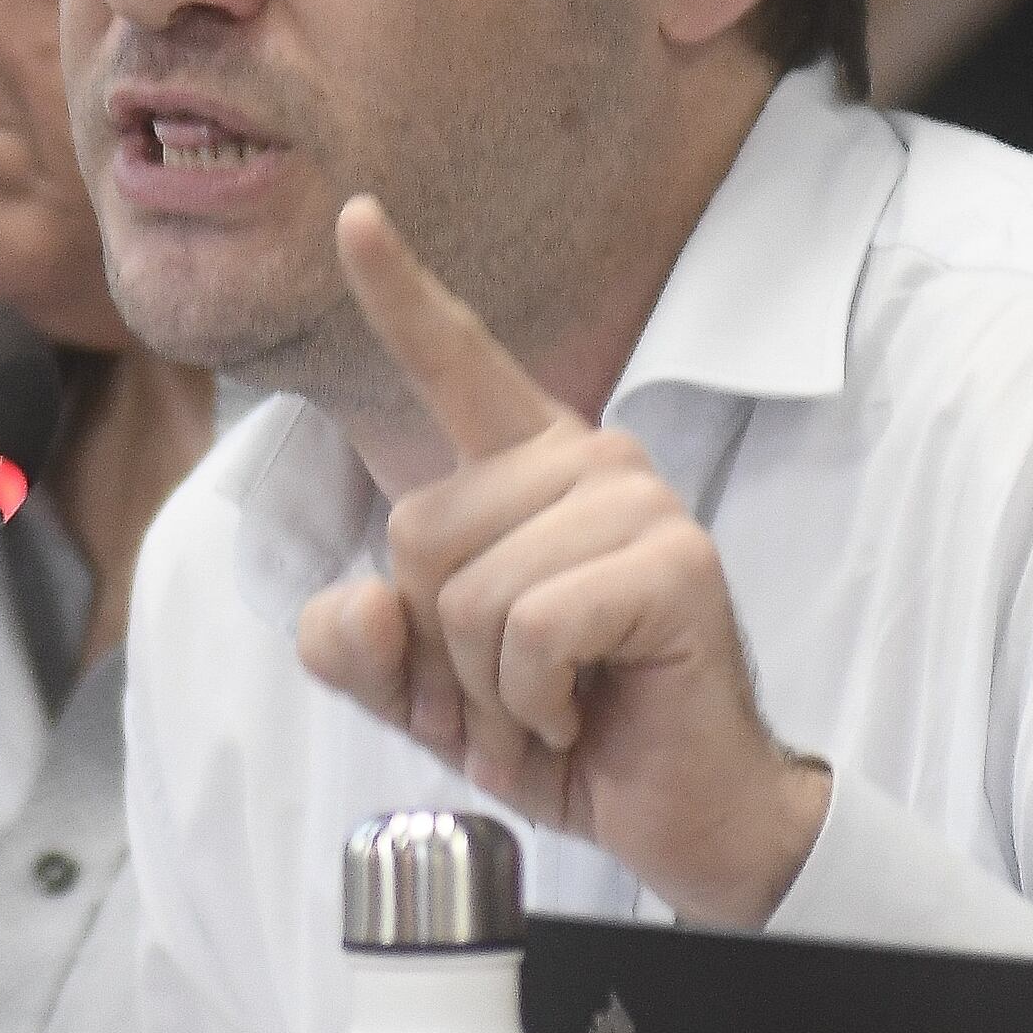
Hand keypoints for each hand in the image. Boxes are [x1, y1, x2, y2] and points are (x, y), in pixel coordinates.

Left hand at [293, 199, 827, 923]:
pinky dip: (534, 701)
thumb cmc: (564, 733)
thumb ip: (361, 653)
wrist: (678, 816)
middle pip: (418, 529)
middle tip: (519, 691)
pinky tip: (584, 712)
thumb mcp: (428, 699)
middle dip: (441, 648)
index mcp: (528, 469)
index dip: (398, 293)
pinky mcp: (674, 564)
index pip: (453, 363)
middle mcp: (589, 461)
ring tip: (557, 705)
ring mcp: (639, 503)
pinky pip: (531, 629)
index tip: (354, 216)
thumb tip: (353, 608)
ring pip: (470, 589)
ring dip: (492, 687)